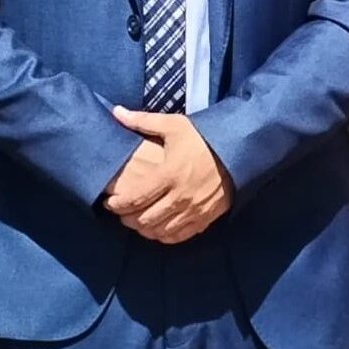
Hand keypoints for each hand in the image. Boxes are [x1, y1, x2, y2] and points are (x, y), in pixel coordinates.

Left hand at [109, 108, 233, 243]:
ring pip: (161, 230)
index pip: (135, 198)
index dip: (117, 205)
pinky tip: (157, 229)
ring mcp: (194, 209)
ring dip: (144, 229)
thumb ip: (143, 121)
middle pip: (145, 218)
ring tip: (136, 221)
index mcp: (169, 174)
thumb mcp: (174, 125)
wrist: (239, 151)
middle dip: (127, 219)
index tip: (109, 203)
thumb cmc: (203, 137)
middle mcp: (180, 196)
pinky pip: (180, 235)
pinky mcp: (206, 217)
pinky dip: (164, 236)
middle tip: (121, 213)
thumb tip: (116, 112)